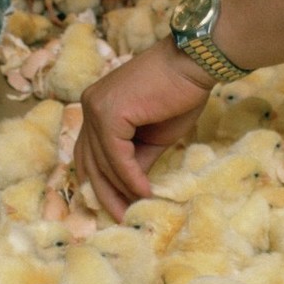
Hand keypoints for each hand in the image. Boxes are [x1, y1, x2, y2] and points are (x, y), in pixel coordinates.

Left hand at [75, 37, 214, 219]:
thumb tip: (130, 191)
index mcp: (97, 108)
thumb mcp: (153, 137)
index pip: (90, 153)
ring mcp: (96, 108)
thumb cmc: (179, 94)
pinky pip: (116, 156)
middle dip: (105, 193)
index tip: (117, 207)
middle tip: (121, 219)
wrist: (194, 64)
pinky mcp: (108, 112)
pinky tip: (143, 192)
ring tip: (136, 210)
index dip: (101, 183)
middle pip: (89, 160)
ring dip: (120, 189)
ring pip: (102, 161)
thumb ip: (137, 160)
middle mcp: (90, 106)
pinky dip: (129, 177)